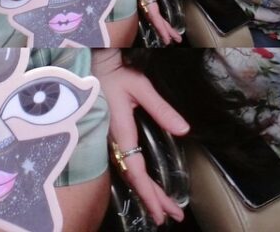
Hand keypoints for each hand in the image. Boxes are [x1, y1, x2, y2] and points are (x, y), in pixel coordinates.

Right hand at [92, 50, 189, 225]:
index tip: (164, 210)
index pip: (135, 170)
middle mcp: (114, 140)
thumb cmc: (117, 74)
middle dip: (152, 199)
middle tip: (171, 216)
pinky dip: (138, 180)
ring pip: (128, 172)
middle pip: (133, 177)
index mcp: (121, 131)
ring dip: (146, 192)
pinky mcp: (112, 135)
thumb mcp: (141, 88)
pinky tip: (145, 185)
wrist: (96, 64)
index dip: (149, 192)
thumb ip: (161, 109)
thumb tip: (183, 129)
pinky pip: (125, 164)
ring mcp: (111, 139)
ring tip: (162, 208)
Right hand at [128, 0, 184, 44]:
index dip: (161, 26)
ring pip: (150, 15)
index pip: (153, 13)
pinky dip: (155, 19)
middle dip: (163, 30)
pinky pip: (148, 9)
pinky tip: (160, 23)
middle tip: (174, 41)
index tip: (169, 37)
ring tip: (170, 37)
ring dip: (160, 26)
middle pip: (152, 18)